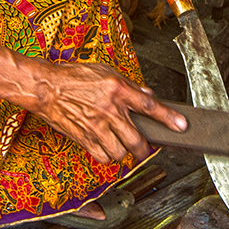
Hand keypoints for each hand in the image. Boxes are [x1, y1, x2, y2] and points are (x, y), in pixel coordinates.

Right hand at [28, 60, 186, 163]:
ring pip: (120, 151)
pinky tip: (106, 148)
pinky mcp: (84, 137)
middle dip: (144, 148)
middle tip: (145, 148)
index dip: (168, 117)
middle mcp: (110, 109)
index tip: (181, 126)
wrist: (47, 88)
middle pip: (136, 138)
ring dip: (123, 151)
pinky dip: (107, 156)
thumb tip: (148, 96)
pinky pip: (102, 156)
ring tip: (120, 145)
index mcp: (118, 90)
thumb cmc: (74, 77)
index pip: (149, 106)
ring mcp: (96, 125)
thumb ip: (129, 86)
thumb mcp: (105, 72)